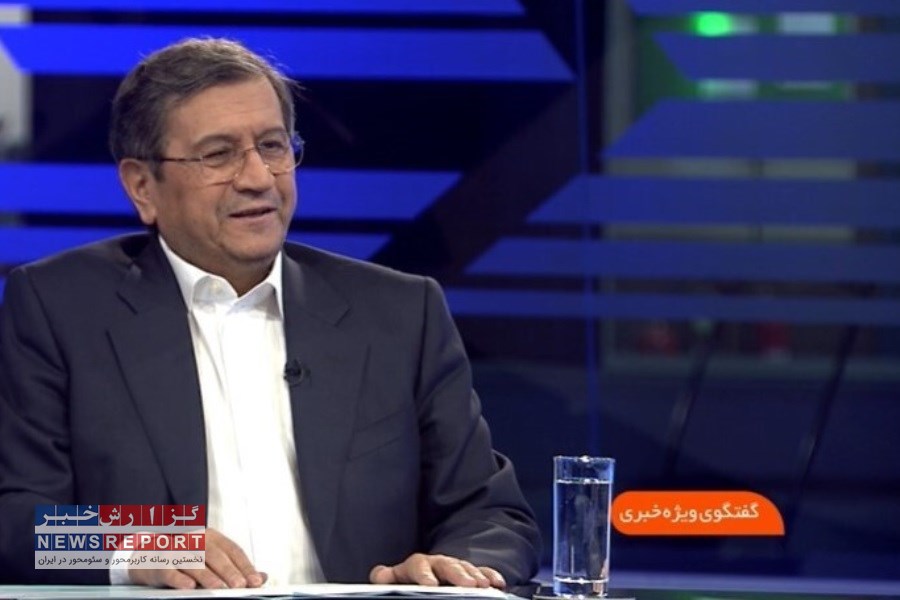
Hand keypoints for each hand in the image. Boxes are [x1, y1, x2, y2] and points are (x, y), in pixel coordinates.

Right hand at [129, 528, 266, 588]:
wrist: (147, 556)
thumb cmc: (186, 559)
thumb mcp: (212, 561)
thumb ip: (236, 569)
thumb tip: (262, 577)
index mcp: (211, 537)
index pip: (232, 549)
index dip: (244, 565)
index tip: (255, 580)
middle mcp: (195, 539)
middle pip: (214, 554)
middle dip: (229, 571)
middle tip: (240, 585)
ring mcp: (176, 550)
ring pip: (194, 562)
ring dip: (207, 576)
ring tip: (220, 588)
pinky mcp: (159, 563)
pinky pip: (170, 571)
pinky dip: (180, 579)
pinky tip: (189, 587)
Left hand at [369, 553, 505, 589]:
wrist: (422, 580)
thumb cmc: (406, 584)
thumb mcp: (396, 580)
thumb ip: (388, 577)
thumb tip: (380, 575)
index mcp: (414, 566)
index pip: (418, 565)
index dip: (423, 575)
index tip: (430, 586)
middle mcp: (434, 564)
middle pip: (446, 564)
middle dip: (457, 574)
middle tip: (468, 585)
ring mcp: (452, 567)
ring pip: (464, 567)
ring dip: (475, 576)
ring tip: (484, 587)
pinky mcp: (467, 573)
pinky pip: (481, 572)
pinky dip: (489, 576)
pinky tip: (498, 584)